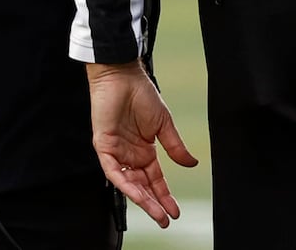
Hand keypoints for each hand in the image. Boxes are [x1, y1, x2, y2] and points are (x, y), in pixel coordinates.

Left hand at [87, 61, 198, 227]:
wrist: (122, 76)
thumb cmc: (141, 94)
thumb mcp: (164, 124)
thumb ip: (175, 146)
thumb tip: (192, 164)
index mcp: (144, 150)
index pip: (155, 179)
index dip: (165, 195)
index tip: (175, 211)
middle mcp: (130, 155)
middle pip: (142, 186)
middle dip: (154, 204)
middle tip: (166, 219)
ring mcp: (116, 152)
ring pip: (128, 183)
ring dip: (142, 198)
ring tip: (156, 212)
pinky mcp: (104, 147)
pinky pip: (113, 171)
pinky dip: (124, 183)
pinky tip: (137, 193)